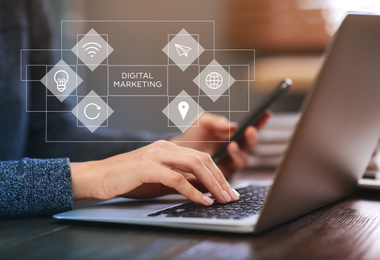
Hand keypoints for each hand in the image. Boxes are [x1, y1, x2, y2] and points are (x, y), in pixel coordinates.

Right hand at [70, 140, 239, 205]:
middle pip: (203, 159)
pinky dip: (193, 191)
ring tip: (222, 199)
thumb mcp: (158, 179)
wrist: (97, 177)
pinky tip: (203, 201)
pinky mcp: (148, 167)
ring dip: (212, 184)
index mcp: (168, 148)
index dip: (218, 174)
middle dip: (220, 179)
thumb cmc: (126, 179)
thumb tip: (203, 188)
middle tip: (231, 195)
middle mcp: (165, 148)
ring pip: (194, 165)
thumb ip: (179, 179)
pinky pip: (177, 179)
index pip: (201, 158)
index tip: (228, 190)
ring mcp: (156, 155)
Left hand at [171, 112, 270, 178]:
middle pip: (250, 145)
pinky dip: (227, 168)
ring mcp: (230, 163)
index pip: (251, 128)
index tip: (265, 113)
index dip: (260, 122)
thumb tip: (231, 126)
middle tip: (249, 130)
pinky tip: (219, 160)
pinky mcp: (221, 176)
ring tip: (231, 145)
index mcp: (234, 136)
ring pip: (242, 160)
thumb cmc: (192, 137)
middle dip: (252, 138)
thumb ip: (215, 121)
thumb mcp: (202, 122)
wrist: (176, 154)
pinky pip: (229, 174)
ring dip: (239, 152)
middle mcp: (235, 150)